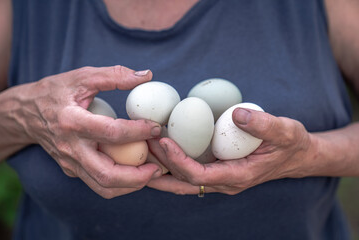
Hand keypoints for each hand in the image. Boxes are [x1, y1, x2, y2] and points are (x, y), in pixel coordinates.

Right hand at [18, 66, 162, 197]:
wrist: (25, 113)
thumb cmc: (56, 92)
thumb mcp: (82, 76)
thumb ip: (114, 75)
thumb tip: (146, 76)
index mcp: (72, 121)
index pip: (111, 133)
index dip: (138, 132)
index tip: (156, 128)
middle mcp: (71, 147)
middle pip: (106, 175)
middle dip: (138, 176)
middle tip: (158, 166)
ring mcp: (70, 162)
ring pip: (103, 187)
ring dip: (131, 185)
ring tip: (150, 172)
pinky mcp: (72, 170)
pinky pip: (98, 183)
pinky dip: (120, 182)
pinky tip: (134, 169)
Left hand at [147, 108, 313, 194]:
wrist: (294, 155)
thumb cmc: (290, 143)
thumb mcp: (285, 130)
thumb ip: (264, 124)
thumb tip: (237, 115)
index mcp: (238, 176)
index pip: (200, 175)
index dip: (178, 161)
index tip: (162, 140)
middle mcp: (225, 182)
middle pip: (183, 181)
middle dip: (160, 165)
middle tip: (140, 143)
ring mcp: (219, 178)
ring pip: (182, 181)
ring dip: (160, 167)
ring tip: (139, 149)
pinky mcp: (216, 170)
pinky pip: (188, 172)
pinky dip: (170, 163)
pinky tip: (157, 150)